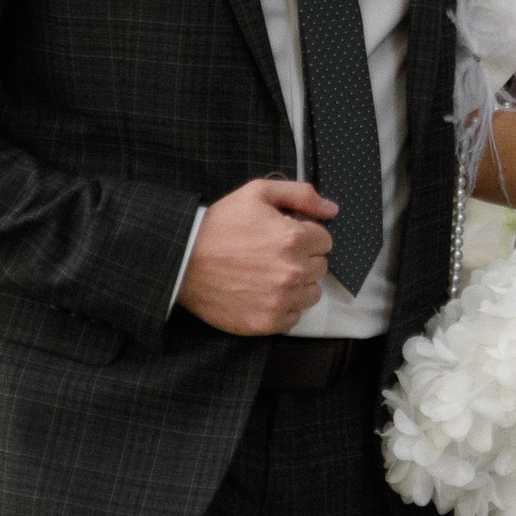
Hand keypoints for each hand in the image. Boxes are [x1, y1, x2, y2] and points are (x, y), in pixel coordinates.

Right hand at [176, 177, 338, 333]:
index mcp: (294, 238)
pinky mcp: (267, 322)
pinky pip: (294, 317)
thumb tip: (332, 209)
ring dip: (297, 285)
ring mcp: (281, 300)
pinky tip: (263, 293)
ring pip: (311, 294)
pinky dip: (283, 307)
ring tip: (269, 275)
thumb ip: (301, 195)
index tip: (287, 237)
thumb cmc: (219, 225)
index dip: (306, 236)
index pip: (326, 241)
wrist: (183, 261)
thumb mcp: (257, 193)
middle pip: (321, 268)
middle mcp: (292, 271)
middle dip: (303, 259)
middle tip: (274, 255)